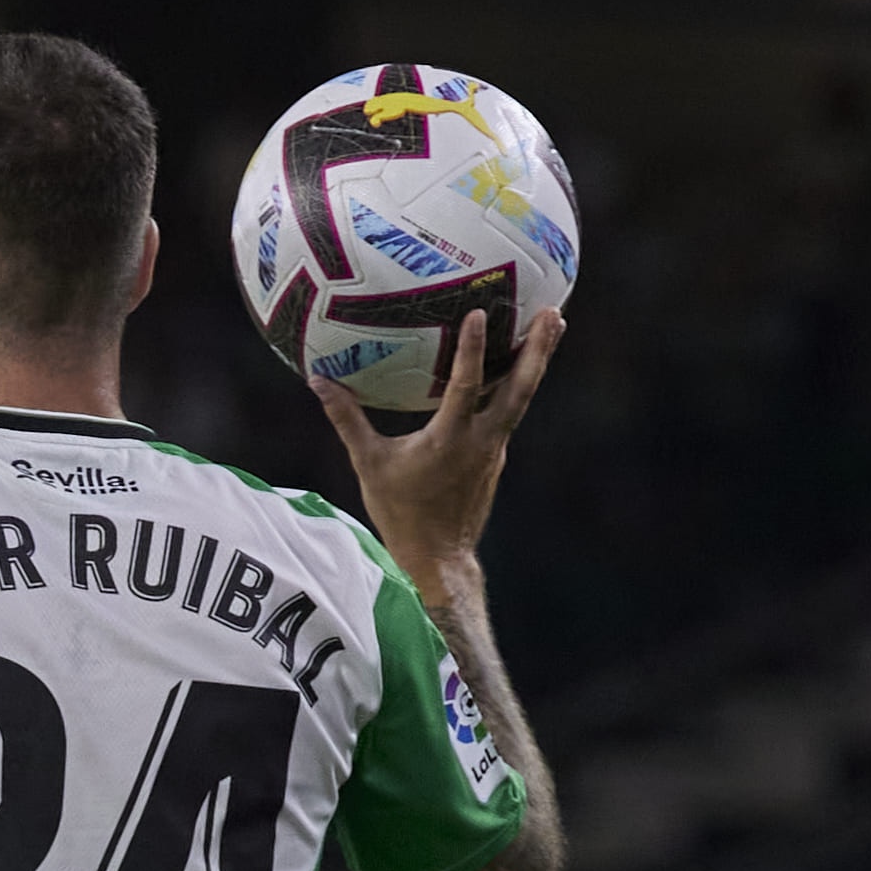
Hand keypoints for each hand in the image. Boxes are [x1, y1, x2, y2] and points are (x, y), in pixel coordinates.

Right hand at [310, 307, 563, 598]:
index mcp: (450, 439)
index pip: (465, 385)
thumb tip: (318, 381)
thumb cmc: (401, 512)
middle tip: (553, 312)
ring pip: (521, 398)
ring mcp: (494, 449)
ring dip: (535, 362)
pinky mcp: (495, 457)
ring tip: (550, 326)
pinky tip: (514, 370)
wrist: (438, 558)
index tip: (477, 313)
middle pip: (520, 388)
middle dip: (538, 349)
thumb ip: (347, 420)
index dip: (471, 348)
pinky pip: (509, 413)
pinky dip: (516, 386)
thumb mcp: (369, 464)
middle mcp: (482, 441)